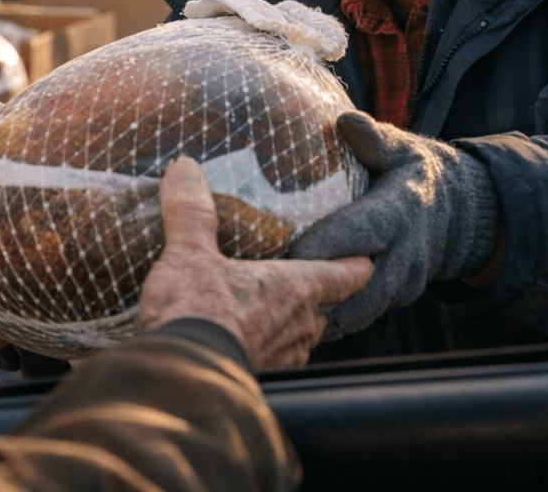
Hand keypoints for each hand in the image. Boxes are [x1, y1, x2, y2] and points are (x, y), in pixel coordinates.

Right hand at [139, 156, 372, 368]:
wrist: (179, 377)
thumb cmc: (196, 312)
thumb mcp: (189, 252)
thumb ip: (191, 211)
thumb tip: (184, 168)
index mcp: (295, 287)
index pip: (346, 274)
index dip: (359, 264)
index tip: (368, 256)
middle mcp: (298, 325)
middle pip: (325, 308)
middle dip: (320, 296)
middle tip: (310, 280)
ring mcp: (282, 357)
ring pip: (302, 338)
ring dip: (293, 325)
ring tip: (275, 311)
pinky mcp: (259, 378)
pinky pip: (276, 360)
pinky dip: (267, 348)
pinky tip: (245, 341)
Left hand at [288, 112, 500, 336]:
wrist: (455, 210)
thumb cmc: (412, 171)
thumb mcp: (400, 148)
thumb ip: (375, 139)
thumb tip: (346, 121)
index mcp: (401, 211)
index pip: (364, 233)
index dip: (328, 245)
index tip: (290, 250)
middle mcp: (406, 254)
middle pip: (360, 285)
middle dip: (318, 291)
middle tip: (271, 291)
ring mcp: (403, 283)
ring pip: (360, 311)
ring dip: (321, 313)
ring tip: (276, 311)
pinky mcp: (395, 299)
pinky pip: (360, 317)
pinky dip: (330, 320)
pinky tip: (294, 319)